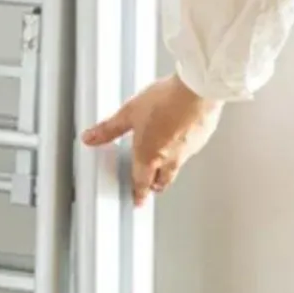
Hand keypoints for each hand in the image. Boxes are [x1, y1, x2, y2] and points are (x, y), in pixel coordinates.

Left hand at [82, 75, 222, 206]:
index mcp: (149, 156)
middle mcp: (170, 159)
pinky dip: (184, 149)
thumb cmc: (166, 101)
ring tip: (164, 163)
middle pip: (162, 180)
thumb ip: (110, 128)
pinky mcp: (202, 138)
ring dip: (170, 169)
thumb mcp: (129, 113)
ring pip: (177, 167)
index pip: (141, 182)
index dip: (138, 193)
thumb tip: (91, 137)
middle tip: (151, 186)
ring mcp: (188, 150)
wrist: (198, 91)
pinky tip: (182, 137)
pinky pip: (190, 150)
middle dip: (155, 185)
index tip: (138, 200)